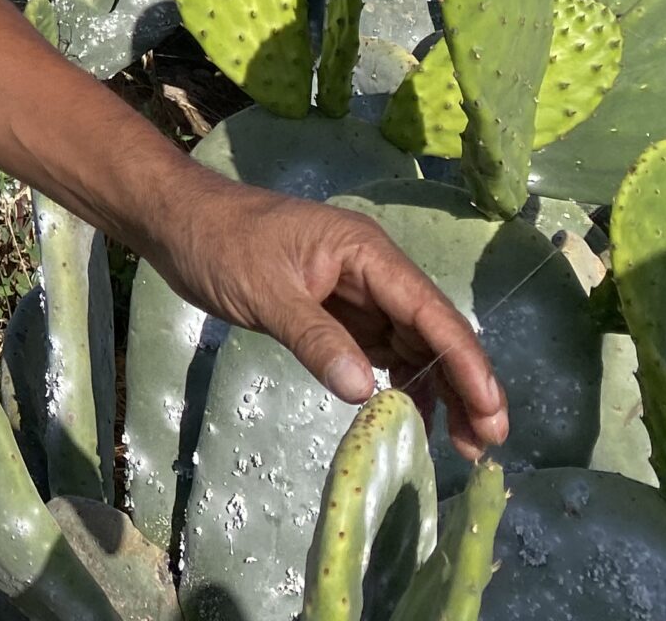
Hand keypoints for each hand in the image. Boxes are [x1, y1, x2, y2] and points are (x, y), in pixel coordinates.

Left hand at [145, 178, 509, 458]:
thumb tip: (366, 392)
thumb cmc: (218, 243)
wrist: (174, 220)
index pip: (431, 311)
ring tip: (456, 441)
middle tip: (481, 443)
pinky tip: (408, 412)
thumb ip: (315, 339)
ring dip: (435, 387)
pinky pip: (379, 347)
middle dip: (463, 383)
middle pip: (432, 330)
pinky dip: (398, 379)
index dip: (466, 363)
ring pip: (411, 343)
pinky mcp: (333, 309)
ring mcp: (353, 290)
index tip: (491, 411)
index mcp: (365, 252)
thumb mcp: (264, 292)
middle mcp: (371, 269)